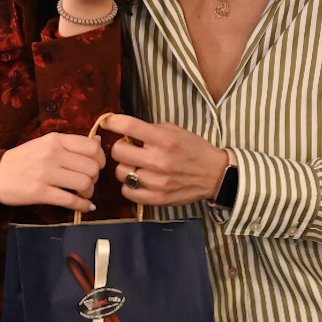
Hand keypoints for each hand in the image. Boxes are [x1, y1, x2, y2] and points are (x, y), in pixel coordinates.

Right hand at [0, 132, 105, 213]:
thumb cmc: (22, 159)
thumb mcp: (45, 144)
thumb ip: (70, 144)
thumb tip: (99, 141)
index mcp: (55, 139)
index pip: (92, 147)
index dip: (100, 159)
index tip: (96, 166)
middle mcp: (52, 154)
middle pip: (91, 167)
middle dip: (95, 178)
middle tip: (88, 183)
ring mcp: (46, 173)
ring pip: (84, 183)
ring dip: (89, 193)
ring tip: (83, 194)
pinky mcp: (40, 192)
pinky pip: (70, 200)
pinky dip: (82, 206)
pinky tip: (84, 207)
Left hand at [98, 114, 227, 207]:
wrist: (215, 174)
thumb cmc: (193, 149)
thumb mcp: (175, 130)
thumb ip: (150, 130)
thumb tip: (123, 129)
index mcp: (164, 139)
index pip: (128, 126)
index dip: (111, 122)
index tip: (107, 122)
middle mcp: (159, 160)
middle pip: (118, 151)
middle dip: (121, 147)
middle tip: (131, 148)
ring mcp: (157, 182)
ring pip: (121, 172)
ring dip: (126, 167)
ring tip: (137, 165)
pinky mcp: (157, 198)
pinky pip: (127, 192)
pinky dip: (129, 185)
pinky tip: (139, 180)